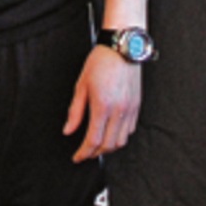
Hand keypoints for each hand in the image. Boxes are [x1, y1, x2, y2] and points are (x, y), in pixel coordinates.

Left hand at [63, 45, 140, 161]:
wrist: (122, 47)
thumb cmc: (101, 61)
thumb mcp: (81, 85)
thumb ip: (75, 111)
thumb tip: (68, 130)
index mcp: (103, 106)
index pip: (93, 140)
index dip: (83, 153)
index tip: (77, 157)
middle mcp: (119, 110)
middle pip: (108, 145)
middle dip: (95, 153)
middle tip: (85, 153)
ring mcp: (130, 109)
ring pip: (121, 141)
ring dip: (108, 147)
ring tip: (97, 145)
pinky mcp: (137, 106)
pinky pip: (130, 130)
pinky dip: (119, 136)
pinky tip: (110, 132)